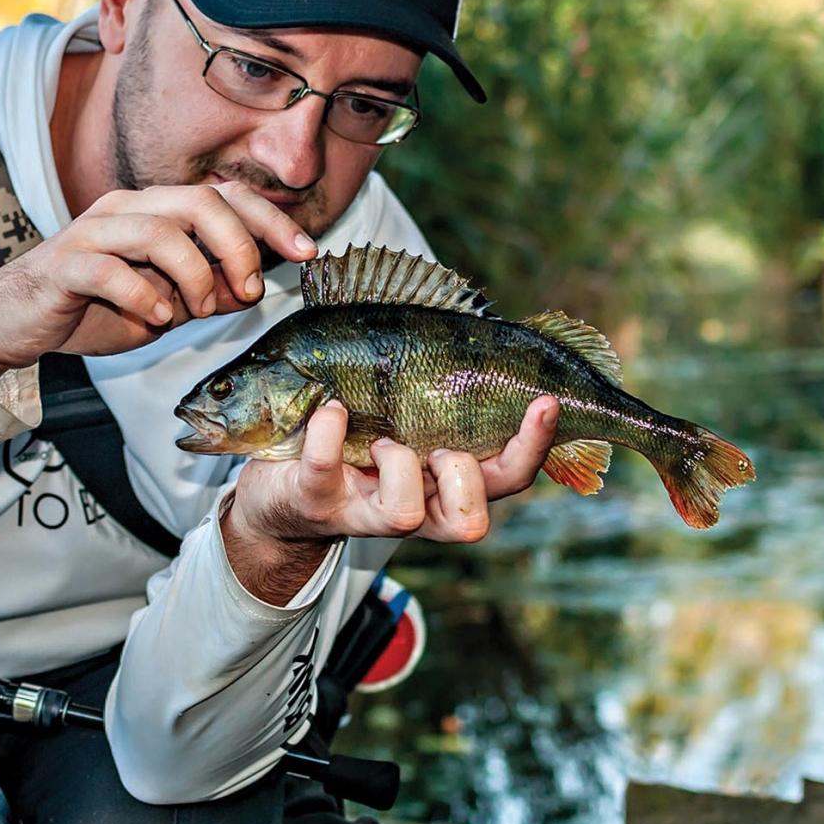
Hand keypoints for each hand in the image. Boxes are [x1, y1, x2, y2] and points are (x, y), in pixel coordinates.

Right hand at [0, 182, 317, 380]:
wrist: (15, 322)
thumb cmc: (89, 307)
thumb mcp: (163, 303)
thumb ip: (205, 291)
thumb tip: (252, 287)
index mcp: (155, 210)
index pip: (224, 197)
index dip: (271, 220)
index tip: (306, 252)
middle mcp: (126, 208)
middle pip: (200, 202)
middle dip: (237, 246)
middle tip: (248, 291)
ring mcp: (92, 232)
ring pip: (160, 232)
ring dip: (193, 277)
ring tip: (194, 313)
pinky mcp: (63, 264)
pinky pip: (111, 270)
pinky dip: (142, 296)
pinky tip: (154, 318)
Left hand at [228, 395, 559, 548]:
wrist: (274, 490)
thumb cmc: (348, 435)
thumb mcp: (399, 405)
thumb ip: (435, 373)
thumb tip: (469, 307)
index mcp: (447, 478)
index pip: (511, 473)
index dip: (538, 443)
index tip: (549, 399)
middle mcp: (415, 504)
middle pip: (473, 517)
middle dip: (471, 475)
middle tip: (449, 447)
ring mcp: (361, 508)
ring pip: (405, 514)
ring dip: (401, 467)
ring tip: (384, 444)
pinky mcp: (314, 498)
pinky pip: (326, 468)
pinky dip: (328, 434)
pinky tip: (330, 410)